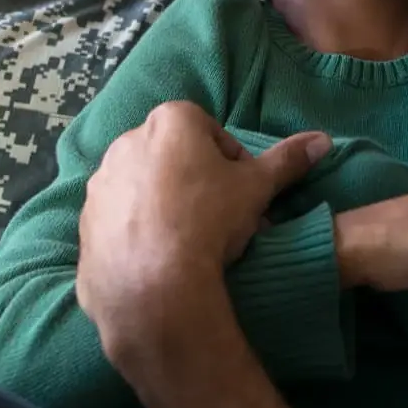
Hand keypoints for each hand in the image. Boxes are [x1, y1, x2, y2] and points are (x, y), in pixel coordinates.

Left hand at [76, 101, 328, 350]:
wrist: (154, 285)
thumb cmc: (209, 220)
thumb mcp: (258, 188)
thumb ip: (288, 160)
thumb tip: (322, 140)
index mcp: (170, 122)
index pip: (208, 130)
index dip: (229, 162)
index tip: (239, 192)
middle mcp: (127, 142)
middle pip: (172, 156)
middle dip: (194, 181)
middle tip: (217, 218)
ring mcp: (100, 183)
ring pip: (143, 187)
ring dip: (163, 205)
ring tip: (188, 244)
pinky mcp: (85, 222)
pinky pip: (119, 220)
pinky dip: (136, 233)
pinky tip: (158, 260)